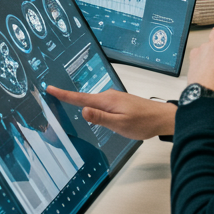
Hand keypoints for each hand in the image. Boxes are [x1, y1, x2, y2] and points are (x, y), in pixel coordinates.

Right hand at [46, 85, 175, 139]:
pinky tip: (94, 113)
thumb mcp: (120, 124)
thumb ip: (100, 118)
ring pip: (93, 103)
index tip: (50, 88)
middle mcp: (108, 96)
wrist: (163, 118)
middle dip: (69, 99)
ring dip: (83, 105)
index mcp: (106, 101)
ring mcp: (113, 98)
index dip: (63, 94)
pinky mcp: (118, 102)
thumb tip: (83, 111)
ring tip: (73, 105)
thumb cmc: (143, 122)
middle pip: (84, 99)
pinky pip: (100, 104)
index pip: (79, 98)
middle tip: (53, 95)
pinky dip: (94, 108)